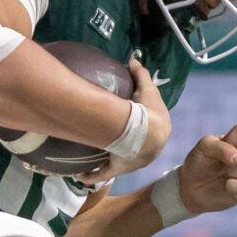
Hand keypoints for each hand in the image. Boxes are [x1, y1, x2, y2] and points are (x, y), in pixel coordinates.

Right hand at [80, 59, 172, 184]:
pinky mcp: (119, 168)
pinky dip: (92, 176)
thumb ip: (141, 74)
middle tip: (109, 136)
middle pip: (133, 147)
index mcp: (156, 133)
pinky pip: (103, 173)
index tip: (129, 120)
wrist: (146, 134)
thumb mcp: (147, 89)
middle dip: (124, 144)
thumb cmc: (149, 112)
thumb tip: (133, 60)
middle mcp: (144, 150)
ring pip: (117, 160)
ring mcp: (131, 160)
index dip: (141, 125)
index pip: (149, 129)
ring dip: (108, 159)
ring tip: (94, 154)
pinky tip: (80, 175)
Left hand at [178, 123, 236, 214]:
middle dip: (236, 155)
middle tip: (222, 162)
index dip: (232, 138)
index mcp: (235, 141)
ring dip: (236, 171)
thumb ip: (221, 147)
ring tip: (224, 175)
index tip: (218, 146)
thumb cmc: (198, 164)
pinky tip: (226, 186)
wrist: (189, 189)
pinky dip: (235, 186)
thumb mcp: (203, 148)